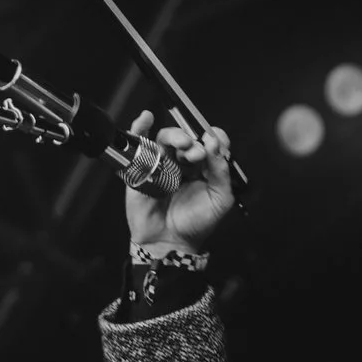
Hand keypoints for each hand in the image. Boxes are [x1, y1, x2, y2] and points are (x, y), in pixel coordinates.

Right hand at [122, 110, 235, 254]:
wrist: (170, 243)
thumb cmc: (196, 224)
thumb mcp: (221, 199)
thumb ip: (222, 171)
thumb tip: (215, 144)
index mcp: (204, 168)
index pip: (211, 143)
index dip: (214, 138)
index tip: (215, 143)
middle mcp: (184, 163)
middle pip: (189, 138)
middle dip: (195, 141)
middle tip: (198, 154)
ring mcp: (163, 164)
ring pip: (167, 138)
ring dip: (176, 136)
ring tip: (183, 145)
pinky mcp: (143, 169)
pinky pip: (140, 144)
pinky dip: (141, 127)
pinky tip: (146, 118)